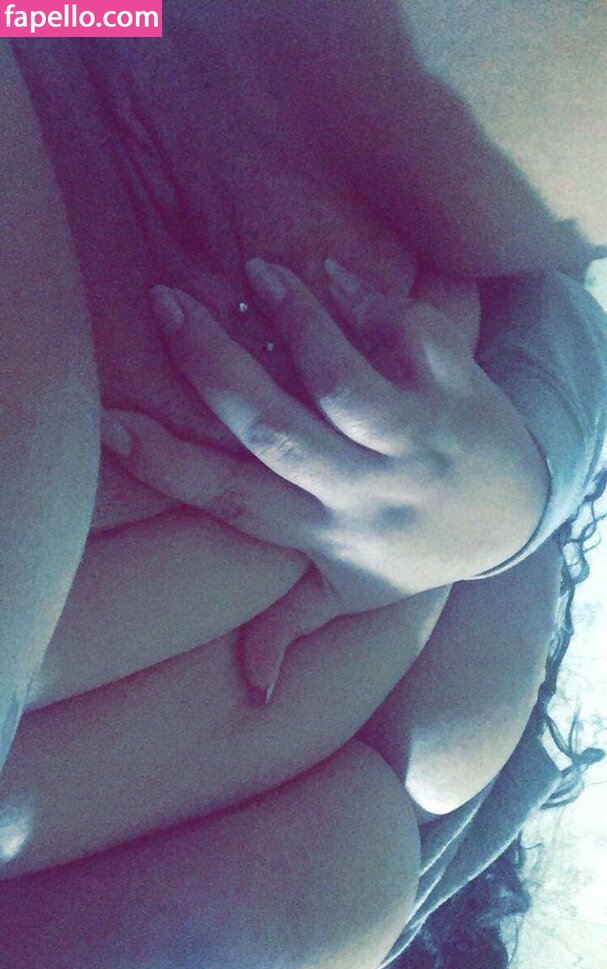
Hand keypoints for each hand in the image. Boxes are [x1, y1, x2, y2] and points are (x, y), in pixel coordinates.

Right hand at [101, 258, 548, 700]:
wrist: (515, 517)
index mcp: (326, 532)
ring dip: (295, 321)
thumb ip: (294, 624)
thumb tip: (252, 686)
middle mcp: (365, 489)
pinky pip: (408, 339)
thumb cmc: (416, 550)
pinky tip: (331, 278)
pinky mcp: (456, 394)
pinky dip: (370, 303)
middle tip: (167, 304)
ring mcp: (415, 442)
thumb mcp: (355, 595)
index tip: (110, 426)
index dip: (168, 466)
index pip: (233, 501)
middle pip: (275, 430)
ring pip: (343, 381)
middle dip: (213, 366)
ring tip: (255, 275)